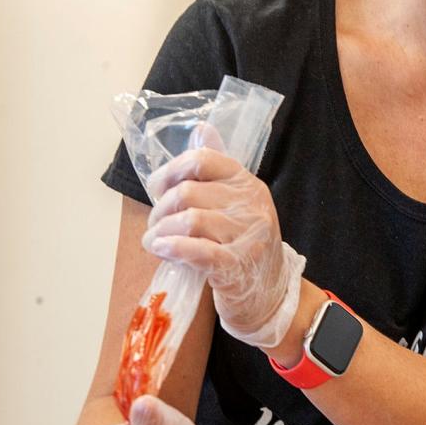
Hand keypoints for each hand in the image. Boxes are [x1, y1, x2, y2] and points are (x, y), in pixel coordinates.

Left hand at [141, 147, 302, 346]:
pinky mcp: (238, 267)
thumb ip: (216, 170)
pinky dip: (173, 248)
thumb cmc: (244, 248)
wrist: (271, 296)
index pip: (203, 160)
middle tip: (154, 226)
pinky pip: (198, 250)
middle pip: (188, 192)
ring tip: (154, 242)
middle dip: (160, 209)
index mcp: (248, 184)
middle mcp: (252, 206)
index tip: (157, 189)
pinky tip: (162, 250)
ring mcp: (248, 237)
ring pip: (190, 220)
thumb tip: (201, 128)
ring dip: (161, 232)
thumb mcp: (236, 204)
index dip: (170, 171)